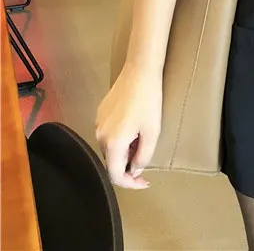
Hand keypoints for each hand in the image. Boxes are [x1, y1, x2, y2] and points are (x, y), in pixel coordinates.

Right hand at [95, 63, 161, 189]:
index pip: (115, 175)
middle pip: (113, 160)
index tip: (145, 182)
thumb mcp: (152, 132)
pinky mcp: (101, 112)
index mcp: (112, 143)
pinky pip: (109, 133)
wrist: (140, 71)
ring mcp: (98, 123)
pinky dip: (121, 137)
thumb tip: (134, 170)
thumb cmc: (149, 101)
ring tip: (143, 138)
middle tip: (146, 155)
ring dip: (126, 150)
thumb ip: (143, 156)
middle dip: (129, 164)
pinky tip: (135, 126)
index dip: (130, 183)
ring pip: (111, 147)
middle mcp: (100, 135)